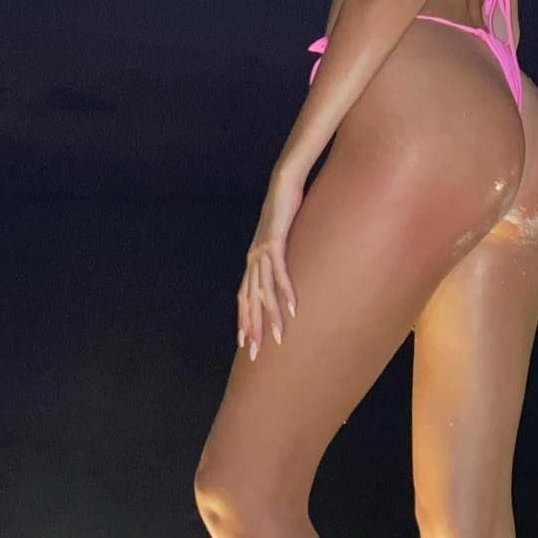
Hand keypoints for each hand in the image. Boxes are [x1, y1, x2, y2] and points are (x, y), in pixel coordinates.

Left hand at [237, 165, 303, 360]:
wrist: (283, 184)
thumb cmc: (285, 210)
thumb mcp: (282, 237)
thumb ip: (282, 254)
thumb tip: (289, 268)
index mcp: (253, 261)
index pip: (244, 297)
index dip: (244, 320)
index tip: (246, 343)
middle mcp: (253, 259)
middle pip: (249, 301)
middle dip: (252, 328)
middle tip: (255, 353)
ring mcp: (262, 252)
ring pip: (264, 292)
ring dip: (272, 316)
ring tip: (279, 337)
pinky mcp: (274, 242)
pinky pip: (280, 273)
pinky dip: (286, 291)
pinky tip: (293, 307)